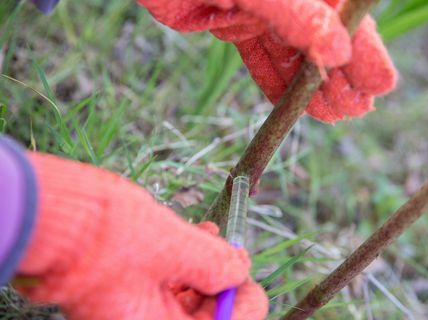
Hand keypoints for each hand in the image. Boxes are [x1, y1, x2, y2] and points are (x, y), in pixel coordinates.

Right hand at [16, 152, 267, 319]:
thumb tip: (240, 268)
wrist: (57, 217)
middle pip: (203, 317)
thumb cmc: (107, 236)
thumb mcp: (172, 247)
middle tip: (234, 252)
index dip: (242, 305)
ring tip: (213, 234)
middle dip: (223, 283)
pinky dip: (186, 261)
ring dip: (206, 267)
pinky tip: (196, 234)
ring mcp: (135, 311)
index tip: (247, 277)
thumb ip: (213, 262)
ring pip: (188, 298)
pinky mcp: (128, 292)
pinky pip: (168, 284)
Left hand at [138, 0, 396, 122]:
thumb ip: (297, 15)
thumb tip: (338, 51)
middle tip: (358, 111)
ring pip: (289, 51)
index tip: (381, 84)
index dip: (364, 51)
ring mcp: (256, 7)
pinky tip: (290, 104)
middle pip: (319, 38)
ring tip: (332, 116)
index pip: (341, 16)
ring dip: (307, 85)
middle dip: (339, 76)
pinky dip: (272, 80)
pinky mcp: (230, 20)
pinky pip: (257, 55)